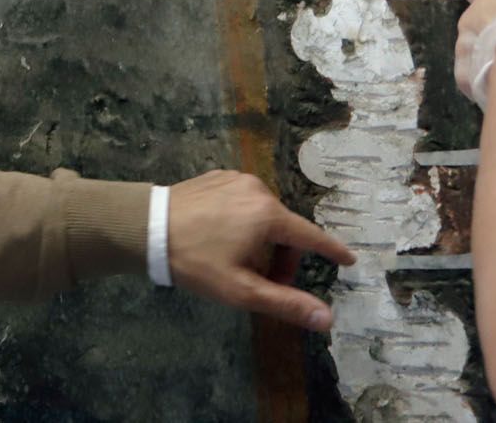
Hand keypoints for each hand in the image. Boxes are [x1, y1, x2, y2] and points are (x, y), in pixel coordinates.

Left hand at [166, 170, 354, 330]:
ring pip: (264, 215)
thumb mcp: (241, 290)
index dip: (331, 250)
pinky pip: (243, 201)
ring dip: (262, 240)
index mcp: (268, 214)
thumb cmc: (195, 261)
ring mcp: (236, 179)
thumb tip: (327, 319)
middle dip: (281, 258)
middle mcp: (257, 189)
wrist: (146, 228)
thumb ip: (286, 304)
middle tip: (263, 282)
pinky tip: (222, 238)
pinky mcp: (218, 176)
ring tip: (237, 261)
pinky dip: (244, 221)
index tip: (349, 260)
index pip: (311, 235)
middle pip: (285, 229)